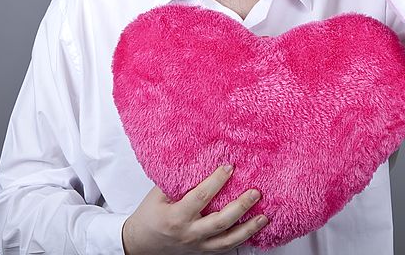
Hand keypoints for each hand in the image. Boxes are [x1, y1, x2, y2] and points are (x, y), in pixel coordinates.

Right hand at [122, 165, 268, 254]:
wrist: (140, 244)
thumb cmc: (149, 216)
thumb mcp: (157, 195)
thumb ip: (178, 181)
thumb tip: (199, 159)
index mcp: (176, 216)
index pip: (201, 197)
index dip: (217, 181)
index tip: (229, 167)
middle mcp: (190, 234)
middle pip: (220, 222)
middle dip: (240, 207)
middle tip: (255, 192)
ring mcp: (198, 246)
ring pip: (228, 241)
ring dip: (248, 229)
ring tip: (264, 216)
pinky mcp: (204, 252)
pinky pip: (226, 248)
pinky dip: (242, 240)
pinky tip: (254, 230)